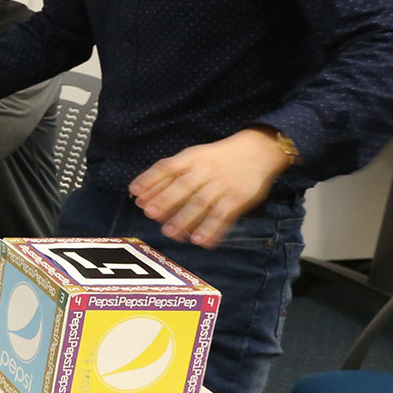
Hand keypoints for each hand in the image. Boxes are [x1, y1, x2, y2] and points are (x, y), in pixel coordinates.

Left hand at [129, 128, 293, 247]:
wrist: (257, 151)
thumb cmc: (216, 159)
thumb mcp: (193, 157)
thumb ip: (168, 173)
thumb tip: (139, 193)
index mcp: (192, 157)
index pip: (168, 167)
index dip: (150, 180)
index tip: (135, 193)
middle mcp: (206, 170)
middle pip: (184, 185)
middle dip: (166, 200)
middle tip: (150, 214)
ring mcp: (223, 184)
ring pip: (202, 202)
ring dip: (185, 219)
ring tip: (170, 233)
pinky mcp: (238, 198)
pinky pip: (223, 215)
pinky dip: (212, 229)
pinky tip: (200, 241)